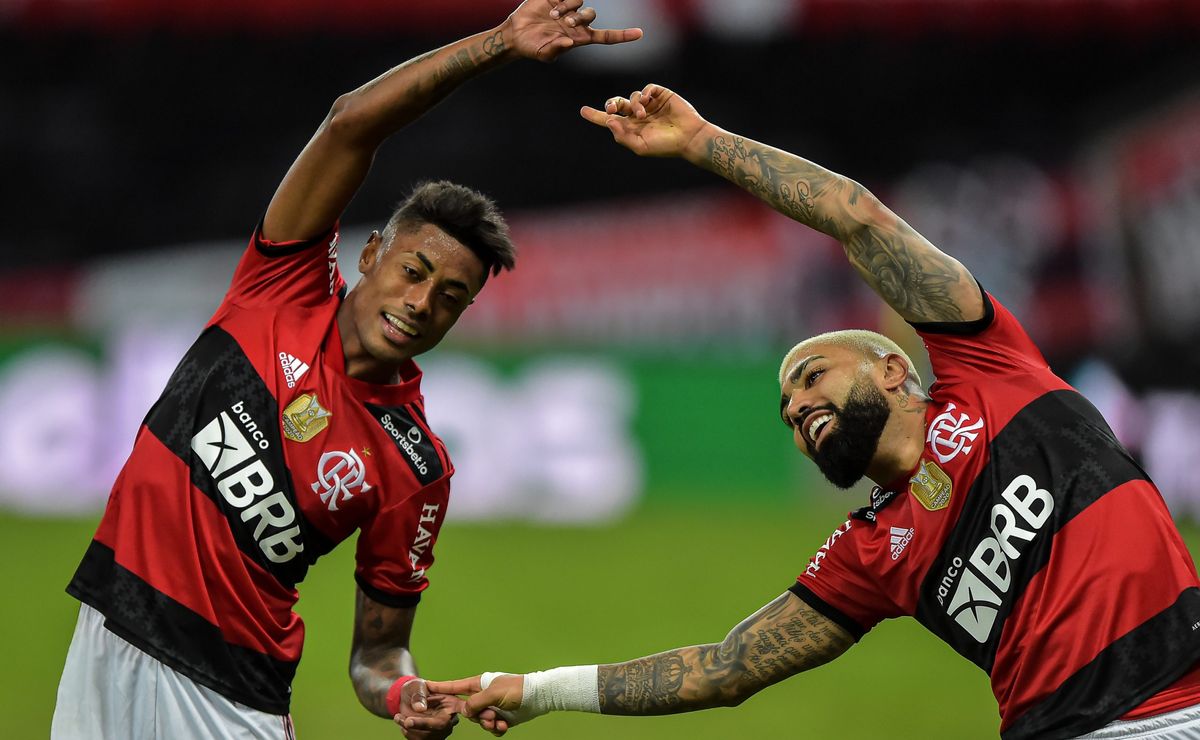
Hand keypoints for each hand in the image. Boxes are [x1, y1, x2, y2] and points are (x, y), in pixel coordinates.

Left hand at [394, 678, 462, 738]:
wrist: (410, 697)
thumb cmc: (416, 689)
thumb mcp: (416, 686)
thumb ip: (419, 695)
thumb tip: (420, 708)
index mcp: (451, 704)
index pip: (443, 719)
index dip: (427, 723)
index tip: (408, 721)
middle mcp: (449, 720)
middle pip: (436, 731)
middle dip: (416, 725)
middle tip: (400, 718)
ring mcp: (441, 730)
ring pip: (426, 738)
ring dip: (409, 730)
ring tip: (399, 717)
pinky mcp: (432, 736)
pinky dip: (408, 733)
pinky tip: (402, 721)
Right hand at [425, 674, 524, 736]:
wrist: (537, 697)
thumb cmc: (516, 689)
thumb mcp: (493, 693)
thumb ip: (475, 702)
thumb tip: (465, 712)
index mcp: (478, 684)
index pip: (454, 686)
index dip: (440, 688)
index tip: (425, 686)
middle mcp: (482, 696)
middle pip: (467, 711)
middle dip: (478, 717)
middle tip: (490, 716)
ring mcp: (490, 708)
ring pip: (479, 721)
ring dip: (489, 723)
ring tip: (500, 720)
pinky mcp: (499, 718)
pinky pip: (491, 728)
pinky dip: (497, 728)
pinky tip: (505, 724)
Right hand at [505, 0, 642, 61]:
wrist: (516, 34)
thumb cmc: (532, 48)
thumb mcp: (544, 54)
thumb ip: (556, 50)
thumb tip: (568, 42)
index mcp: (579, 38)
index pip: (606, 36)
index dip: (623, 35)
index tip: (639, 34)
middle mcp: (577, 22)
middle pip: (591, 15)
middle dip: (580, 17)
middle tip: (564, 22)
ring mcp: (568, 8)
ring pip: (579, 1)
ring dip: (568, 7)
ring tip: (552, 15)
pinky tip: (552, 6)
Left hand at [580, 84, 710, 158]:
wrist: (688, 137)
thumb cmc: (665, 146)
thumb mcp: (640, 147)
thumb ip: (623, 136)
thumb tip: (609, 120)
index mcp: (631, 128)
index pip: (609, 120)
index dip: (595, 115)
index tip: (583, 111)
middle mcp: (637, 115)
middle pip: (617, 104)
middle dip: (611, 104)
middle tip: (611, 109)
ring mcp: (649, 104)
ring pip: (632, 97)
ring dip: (634, 104)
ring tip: (643, 113)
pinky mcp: (660, 95)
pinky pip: (647, 89)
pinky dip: (644, 93)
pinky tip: (646, 101)